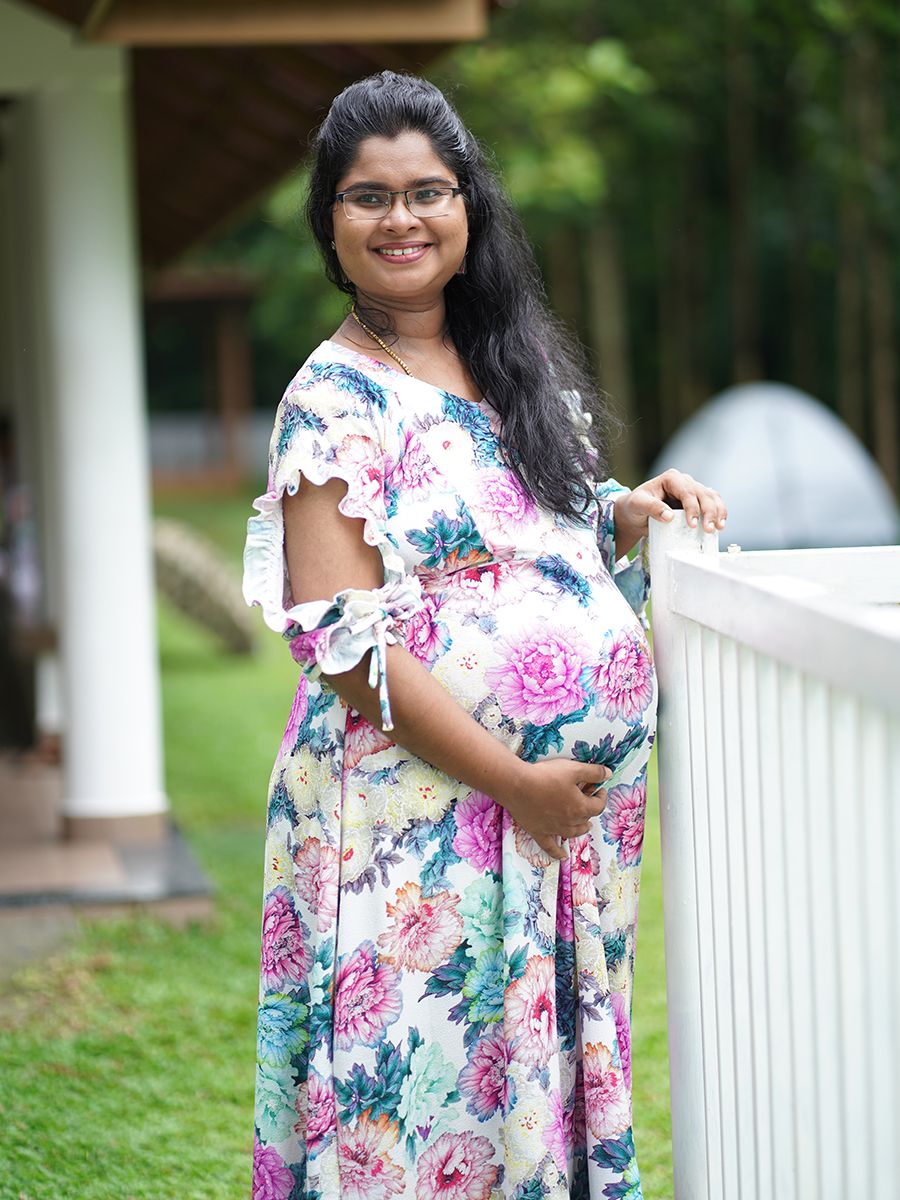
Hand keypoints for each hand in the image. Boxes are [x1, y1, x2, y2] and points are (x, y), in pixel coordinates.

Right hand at [495, 759, 611, 861]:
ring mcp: (554, 830)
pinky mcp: (539, 833)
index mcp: (581, 808)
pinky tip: (562, 856)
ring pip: (573, 833)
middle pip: (586, 819)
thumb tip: (609, 774)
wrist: (517, 786)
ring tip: (585, 825)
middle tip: (587, 799)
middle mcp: (570, 823)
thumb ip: (593, 772)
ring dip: (581, 829)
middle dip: (590, 809)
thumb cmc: (545, 776)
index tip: (600, 789)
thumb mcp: (573, 769)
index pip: (599, 805)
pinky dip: (557, 853)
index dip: (602, 796)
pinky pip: (551, 847)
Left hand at [615, 469, 727, 547]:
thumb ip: (651, 508)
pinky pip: (713, 504)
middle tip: (709, 529)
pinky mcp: (697, 502)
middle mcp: (684, 482)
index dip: (692, 508)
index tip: (692, 524)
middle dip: (709, 512)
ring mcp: (692, 491)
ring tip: (719, 528)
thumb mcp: (637, 505)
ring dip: (718, 512)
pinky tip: (720, 524)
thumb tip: (669, 516)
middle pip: (703, 494)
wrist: (635, 515)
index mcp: (671, 478)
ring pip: (712, 498)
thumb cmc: (635, 507)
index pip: (687, 491)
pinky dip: (719, 513)